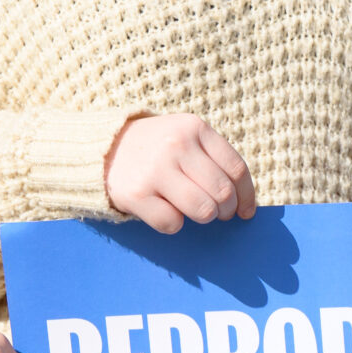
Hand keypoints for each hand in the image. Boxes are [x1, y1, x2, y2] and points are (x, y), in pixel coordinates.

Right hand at [104, 114, 255, 233]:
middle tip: (219, 213)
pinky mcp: (136, 194)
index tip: (245, 211)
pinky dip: (174, 224)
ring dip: (204, 217)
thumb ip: (214, 159)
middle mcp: (177, 146)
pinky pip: (172, 223)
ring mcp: (155, 170)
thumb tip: (245, 200)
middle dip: (226, 210)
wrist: (105, 147)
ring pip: (203, 210)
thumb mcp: (186, 135)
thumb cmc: (157, 147)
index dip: (246, 196)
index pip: (236, 169)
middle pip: (222, 192)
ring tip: (196, 211)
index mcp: (195, 128)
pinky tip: (166, 210)